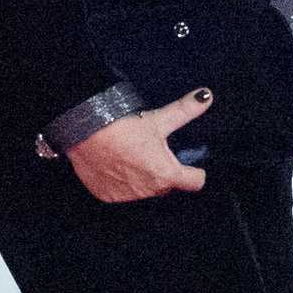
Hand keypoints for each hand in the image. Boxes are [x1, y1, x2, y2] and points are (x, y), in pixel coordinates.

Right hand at [67, 90, 213, 201]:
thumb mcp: (159, 119)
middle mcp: (149, 190)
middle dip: (163, 171)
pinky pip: (121, 192)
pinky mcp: (107, 196)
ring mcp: (128, 196)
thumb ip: (185, 110)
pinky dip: (120, 182)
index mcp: (167, 174)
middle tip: (151, 151)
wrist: (85, 133)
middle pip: (167, 184)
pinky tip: (114, 164)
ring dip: (142, 177)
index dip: (194, 172)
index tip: (190, 165)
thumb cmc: (125, 127)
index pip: (195, 182)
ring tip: (130, 155)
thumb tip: (207, 96)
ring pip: (144, 189)